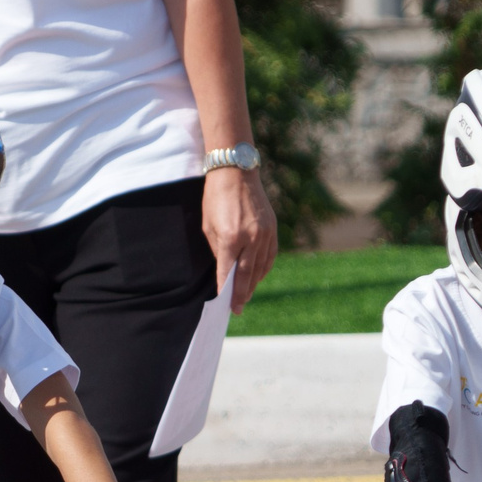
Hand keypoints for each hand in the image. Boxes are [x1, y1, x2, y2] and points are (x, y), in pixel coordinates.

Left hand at [200, 164, 275, 312]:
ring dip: (254, 283)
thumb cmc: (216, 199)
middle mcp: (251, 238)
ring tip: (246, 295)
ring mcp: (265, 234)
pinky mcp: (272, 229)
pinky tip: (258, 277)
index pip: (228, 272)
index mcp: (231, 238)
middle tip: (238, 308)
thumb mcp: (209, 227)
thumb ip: (218, 250)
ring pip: (261, 267)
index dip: (226, 290)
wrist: (236, 173)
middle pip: (247, 274)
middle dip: (242, 293)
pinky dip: (264, 268)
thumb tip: (225, 269)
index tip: (225, 305)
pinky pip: (270, 256)